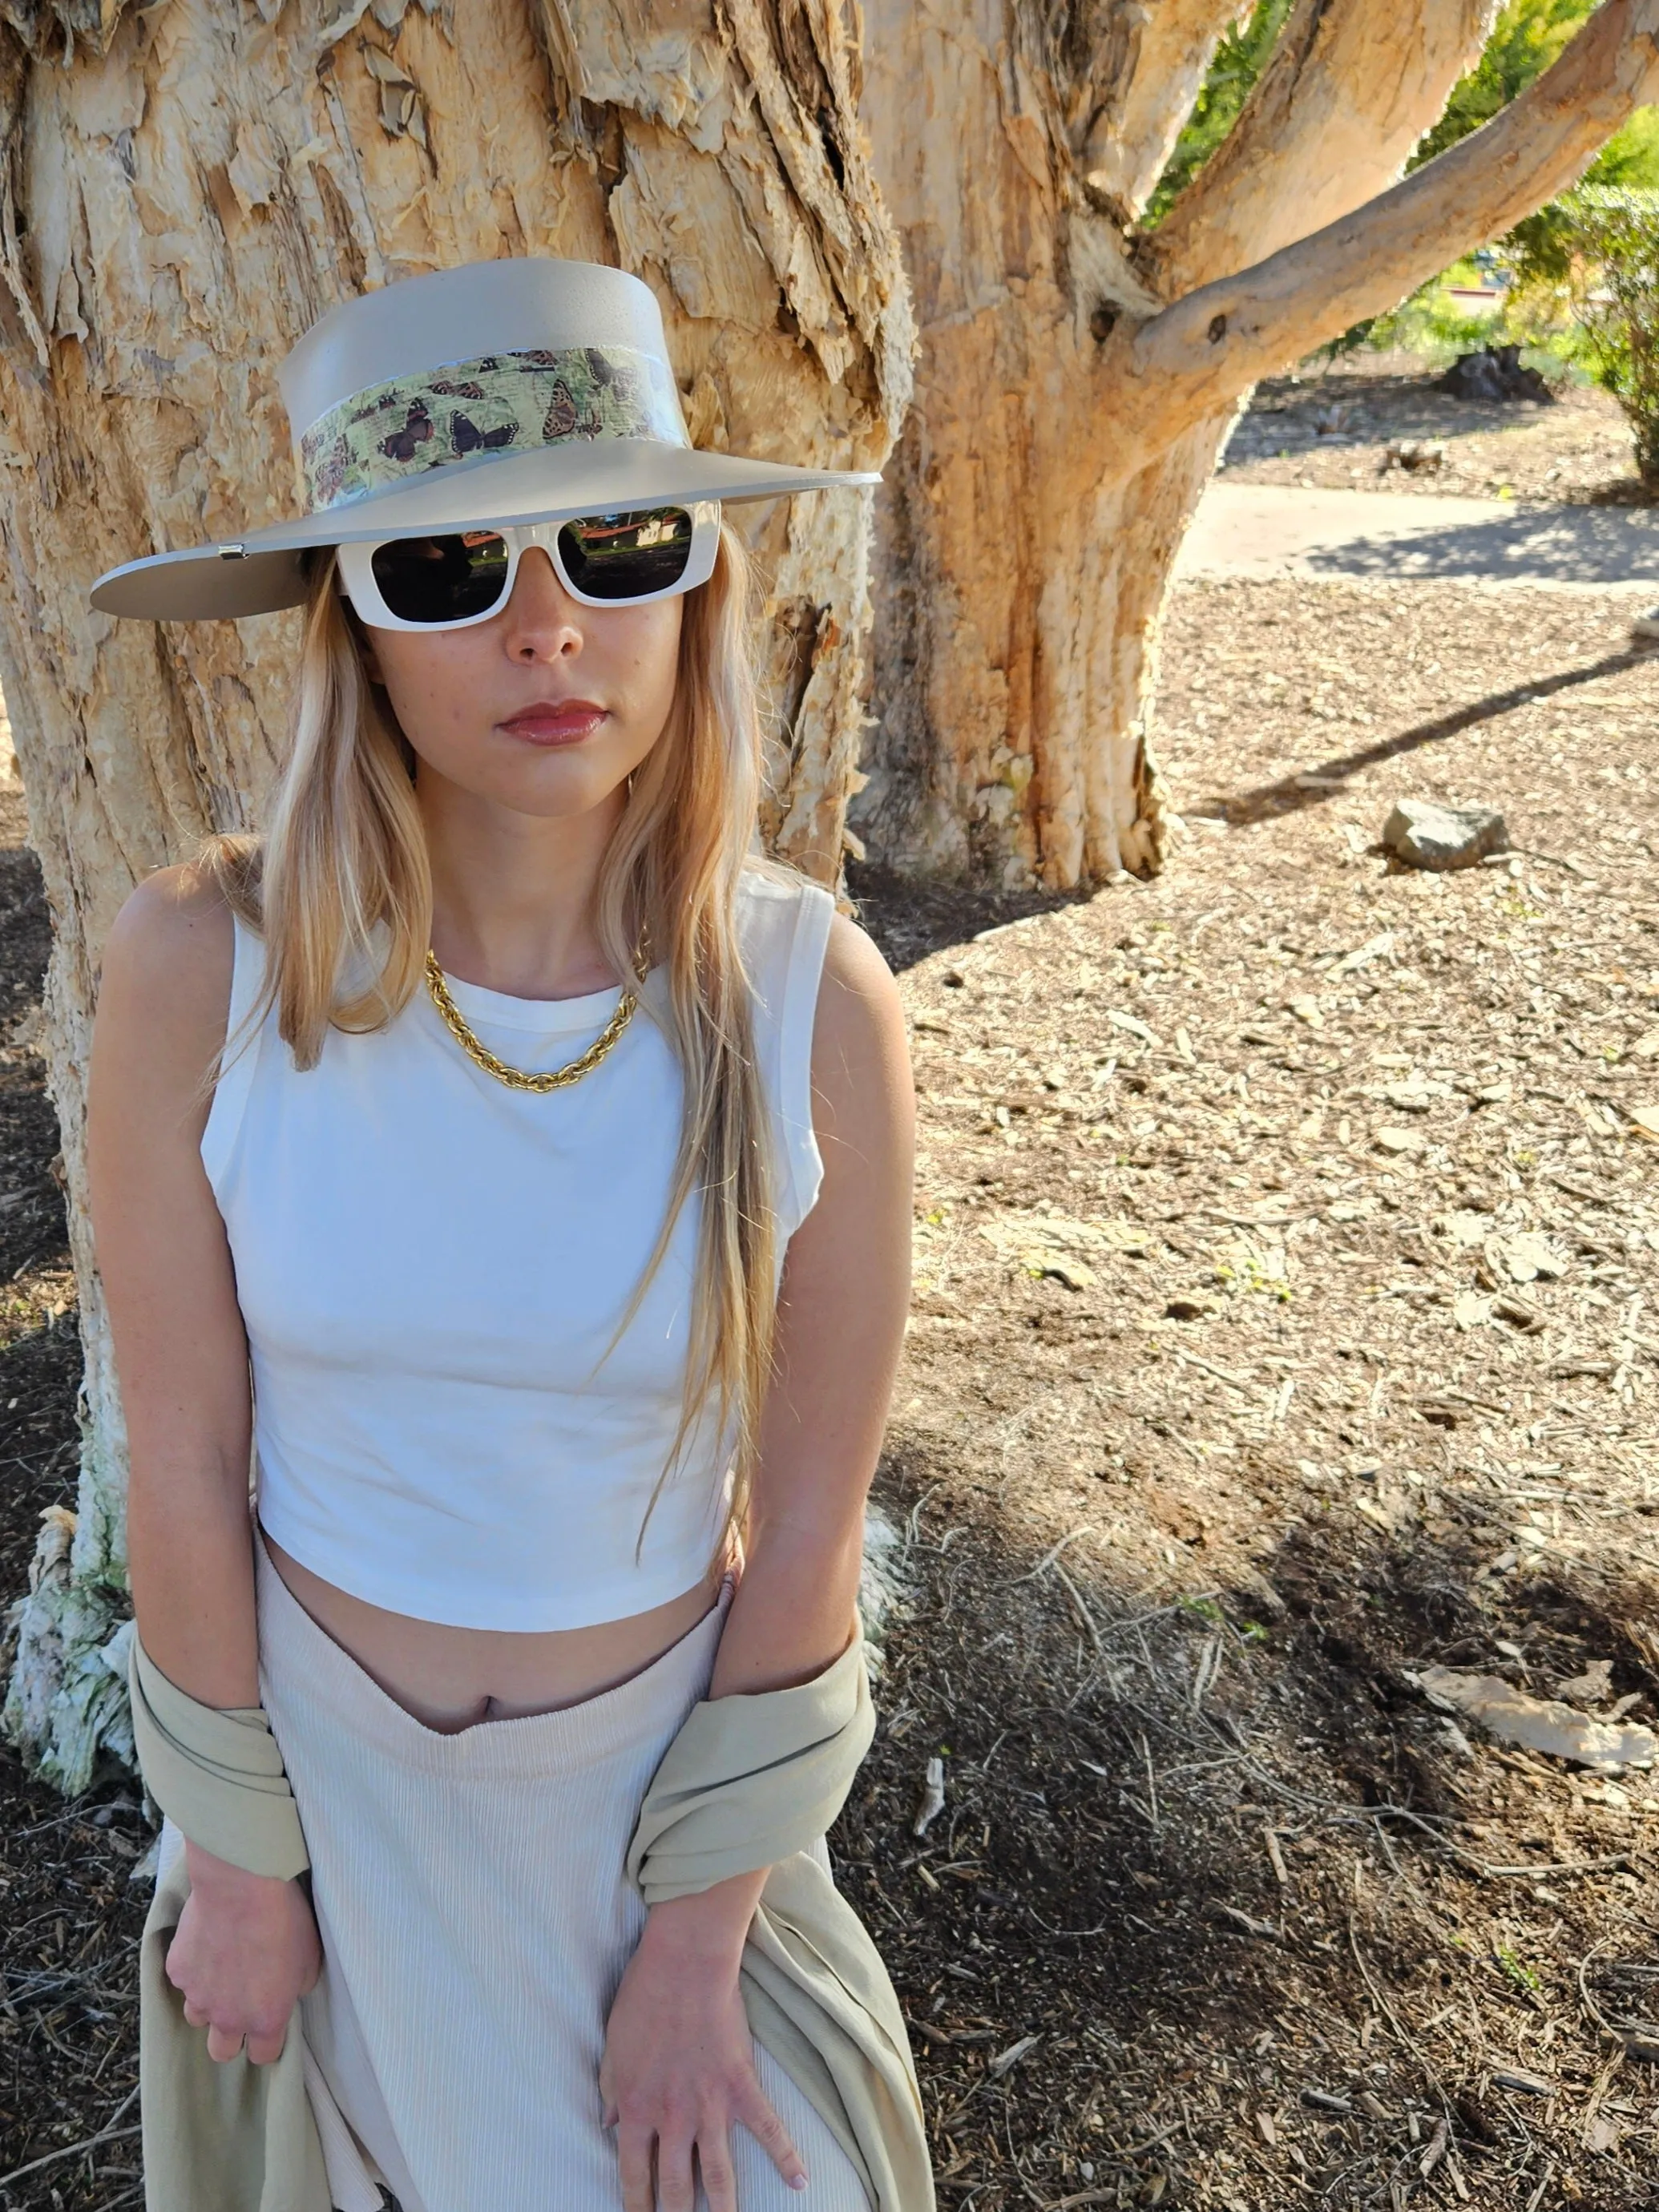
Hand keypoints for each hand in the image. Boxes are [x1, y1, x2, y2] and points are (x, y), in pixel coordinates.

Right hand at [165, 1839, 321, 2064]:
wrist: (243, 1884)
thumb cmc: (284, 1918)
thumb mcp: (310, 1956)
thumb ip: (297, 1986)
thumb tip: (289, 1990)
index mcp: (265, 2018)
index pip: (264, 2056)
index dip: (268, 2043)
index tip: (270, 2024)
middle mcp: (228, 2017)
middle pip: (222, 2052)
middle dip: (232, 2035)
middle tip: (241, 2005)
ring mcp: (197, 1996)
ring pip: (198, 2016)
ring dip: (209, 2002)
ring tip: (222, 1969)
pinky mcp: (177, 1971)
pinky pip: (185, 1980)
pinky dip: (194, 1968)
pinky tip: (207, 1942)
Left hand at [600, 1880, 806, 2211]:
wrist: (685, 1963)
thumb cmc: (643, 1998)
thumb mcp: (613, 2048)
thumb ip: (612, 2092)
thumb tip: (609, 2124)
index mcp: (637, 2109)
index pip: (633, 2175)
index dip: (636, 2206)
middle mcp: (673, 2118)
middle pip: (675, 2187)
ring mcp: (711, 2105)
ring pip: (718, 2174)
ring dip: (723, 2207)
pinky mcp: (742, 2086)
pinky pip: (768, 2130)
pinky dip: (786, 2157)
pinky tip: (799, 2182)